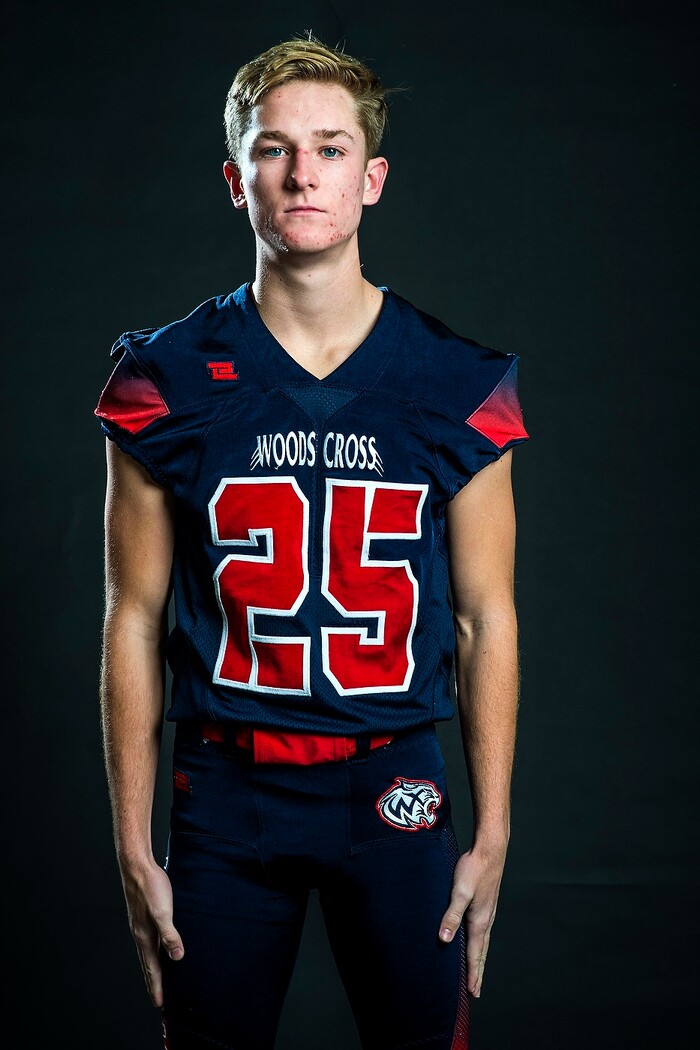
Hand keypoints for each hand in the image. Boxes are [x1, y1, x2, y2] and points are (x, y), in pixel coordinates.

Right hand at [121, 859, 183, 1006]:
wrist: (137, 866)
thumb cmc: (151, 887)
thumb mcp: (163, 911)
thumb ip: (170, 934)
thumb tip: (177, 958)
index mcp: (145, 937)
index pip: (153, 968)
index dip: (157, 986)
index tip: (160, 1004)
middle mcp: (141, 934)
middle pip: (148, 965)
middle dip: (154, 983)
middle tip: (158, 1000)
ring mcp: (141, 926)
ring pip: (147, 954)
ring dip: (153, 969)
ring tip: (158, 980)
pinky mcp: (144, 916)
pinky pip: (150, 942)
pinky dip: (154, 952)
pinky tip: (159, 949)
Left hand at [438, 843, 506, 997]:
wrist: (490, 849)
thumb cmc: (474, 869)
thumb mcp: (460, 892)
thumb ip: (452, 915)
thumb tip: (445, 939)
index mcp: (480, 921)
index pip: (476, 954)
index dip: (473, 974)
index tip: (473, 993)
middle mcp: (486, 919)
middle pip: (482, 952)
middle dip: (478, 972)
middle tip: (476, 991)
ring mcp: (487, 911)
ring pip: (482, 941)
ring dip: (479, 958)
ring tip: (476, 971)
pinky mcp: (485, 903)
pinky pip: (481, 930)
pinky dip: (478, 943)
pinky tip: (474, 939)